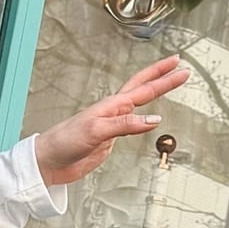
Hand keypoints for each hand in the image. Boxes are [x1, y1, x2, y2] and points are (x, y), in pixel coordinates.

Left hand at [33, 56, 189, 186]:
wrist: (49, 161)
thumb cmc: (64, 142)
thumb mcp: (97, 131)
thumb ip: (125, 124)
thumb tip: (153, 119)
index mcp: (112, 105)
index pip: (143, 86)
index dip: (163, 77)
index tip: (179, 67)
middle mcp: (113, 111)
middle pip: (142, 88)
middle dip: (161, 76)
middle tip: (178, 66)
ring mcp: (111, 124)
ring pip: (138, 104)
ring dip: (153, 92)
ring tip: (167, 84)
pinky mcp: (108, 139)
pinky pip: (132, 124)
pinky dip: (144, 119)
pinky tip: (147, 119)